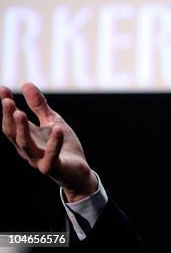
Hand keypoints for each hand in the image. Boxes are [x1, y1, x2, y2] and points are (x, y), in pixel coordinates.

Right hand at [1, 83, 97, 201]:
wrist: (78, 171)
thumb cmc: (63, 146)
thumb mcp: (52, 121)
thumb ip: (39, 106)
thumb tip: (26, 83)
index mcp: (27, 137)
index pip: (12, 122)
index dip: (6, 107)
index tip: (3, 89)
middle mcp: (28, 149)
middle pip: (13, 134)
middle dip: (9, 118)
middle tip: (6, 101)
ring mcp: (39, 159)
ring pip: (26, 145)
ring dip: (22, 129)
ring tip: (20, 113)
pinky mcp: (53, 167)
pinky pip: (51, 156)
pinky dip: (54, 143)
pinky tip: (57, 129)